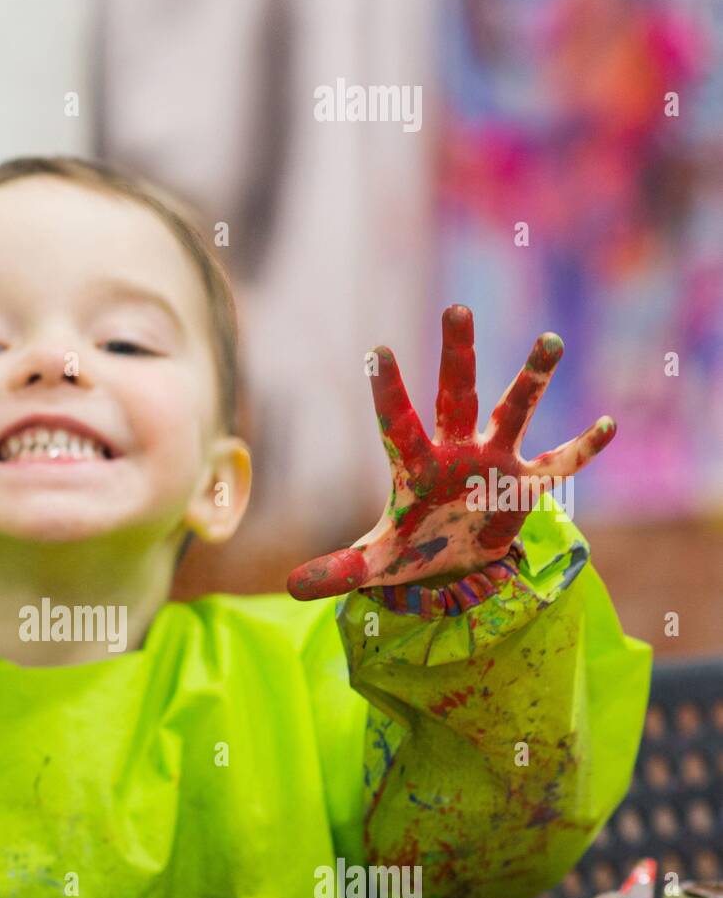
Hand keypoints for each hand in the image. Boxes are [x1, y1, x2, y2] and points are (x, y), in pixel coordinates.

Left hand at [286, 305, 615, 599]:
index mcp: (417, 466)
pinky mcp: (525, 485)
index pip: (399, 424)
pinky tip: (608, 424)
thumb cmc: (410, 548)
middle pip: (456, 395)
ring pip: (514, 411)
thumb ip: (339, 570)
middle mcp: (457, 452)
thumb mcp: (376, 563)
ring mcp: (494, 463)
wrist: (453, 563)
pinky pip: (560, 464)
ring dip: (532, 380)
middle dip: (458, 355)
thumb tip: (290, 588)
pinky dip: (583, 449)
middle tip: (456, 309)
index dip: (389, 392)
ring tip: (550, 340)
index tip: (379, 350)